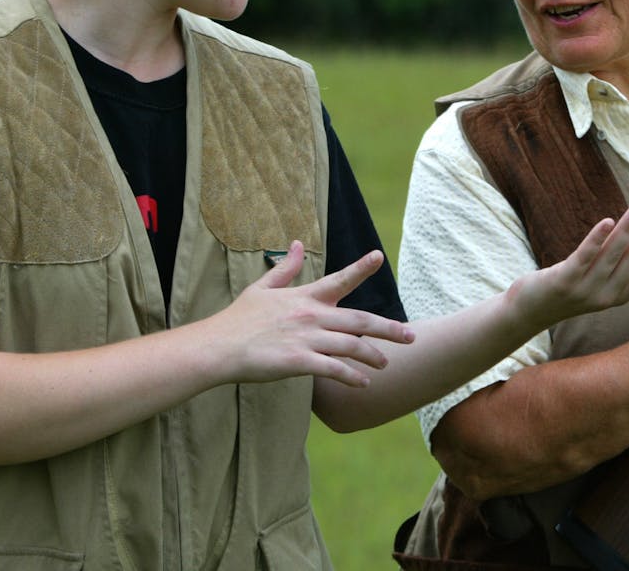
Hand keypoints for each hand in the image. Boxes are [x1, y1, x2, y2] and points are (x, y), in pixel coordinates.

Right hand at [207, 241, 414, 387]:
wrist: (218, 347)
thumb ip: (284, 268)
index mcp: (304, 297)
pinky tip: (363, 384)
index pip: (338, 279)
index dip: (360, 268)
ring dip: (373, 357)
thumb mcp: (261, 288)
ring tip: (386, 365)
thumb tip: (296, 244)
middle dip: (389, 329)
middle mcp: (311, 315)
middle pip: (360, 321)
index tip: (378, 257)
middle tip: (410, 336)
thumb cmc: (238, 319)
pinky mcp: (298, 361)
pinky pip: (332, 369)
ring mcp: (306, 338)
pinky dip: (351, 377)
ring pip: (351, 346)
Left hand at [511, 203, 628, 328]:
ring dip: (626, 228)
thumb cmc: (570, 288)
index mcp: (618, 294)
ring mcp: (585, 289)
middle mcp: (606, 294)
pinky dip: (597, 239)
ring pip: (611, 254)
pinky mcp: (565, 280)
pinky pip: (584, 256)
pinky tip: (607, 221)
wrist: (531, 309)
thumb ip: (621, 267)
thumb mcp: (600, 281)